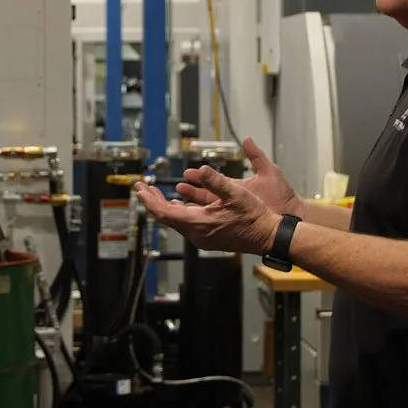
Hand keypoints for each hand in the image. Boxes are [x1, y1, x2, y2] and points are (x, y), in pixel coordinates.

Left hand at [132, 166, 281, 256]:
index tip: (140, 187)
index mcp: (198, 223)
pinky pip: (185, 224)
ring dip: (164, 206)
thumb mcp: (235, 193)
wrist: (267, 236)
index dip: (148, 199)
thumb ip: (216, 181)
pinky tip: (178, 202)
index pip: (163, 212)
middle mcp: (196, 234)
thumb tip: (202, 169)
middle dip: (152, 201)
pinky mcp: (208, 237)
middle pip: (165, 217)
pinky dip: (177, 212)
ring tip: (155, 193)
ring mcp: (202, 238)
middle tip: (142, 187)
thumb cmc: (254, 216)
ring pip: (175, 221)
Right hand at [173, 136, 301, 217]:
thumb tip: (247, 139)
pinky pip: (216, 222)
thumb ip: (256, 155)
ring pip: (208, 210)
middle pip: (207, 196)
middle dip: (191, 191)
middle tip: (178, 187)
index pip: (214, 182)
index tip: (188, 173)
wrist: (293, 216)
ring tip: (179, 202)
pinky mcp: (236, 224)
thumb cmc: (283, 195)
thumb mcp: (269, 171)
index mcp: (238, 188)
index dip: (200, 178)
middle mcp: (233, 201)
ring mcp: (234, 214)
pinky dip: (204, 220)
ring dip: (194, 206)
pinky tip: (193, 219)